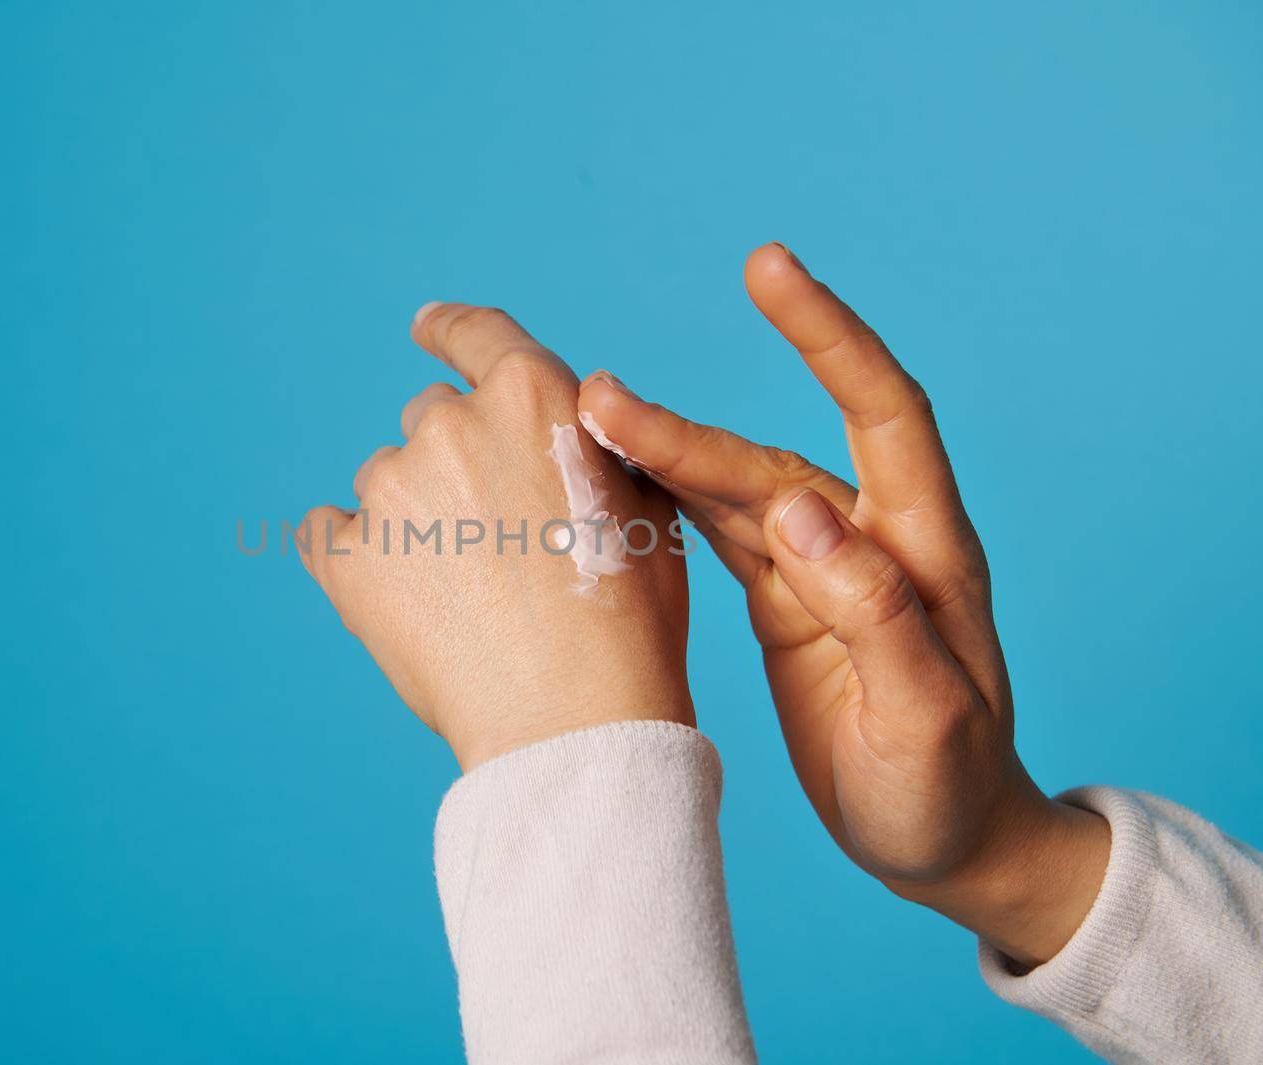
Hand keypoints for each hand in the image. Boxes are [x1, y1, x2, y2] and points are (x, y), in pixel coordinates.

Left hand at [299, 303, 693, 771]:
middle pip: (434, 417)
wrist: (573, 718)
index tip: (426, 325)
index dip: (449, 328)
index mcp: (529, 397)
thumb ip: (596, 442)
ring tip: (464, 592)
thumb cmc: (628, 620)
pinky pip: (328, 533)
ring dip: (414, 515)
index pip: (476, 334)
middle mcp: (449, 424)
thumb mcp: (646, 505)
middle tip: (498, 538)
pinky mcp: (344, 558)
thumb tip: (575, 416)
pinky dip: (354, 555)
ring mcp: (390, 490)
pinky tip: (398, 599)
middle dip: (458, 460)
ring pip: (387, 480)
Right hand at [575, 244, 1108, 966]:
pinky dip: (665, 496)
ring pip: (732, 485)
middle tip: (596, 398)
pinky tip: (611, 473)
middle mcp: (870, 536)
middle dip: (687, 427)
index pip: (884, 410)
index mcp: (925, 548)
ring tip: (584, 418)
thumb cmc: (947, 788)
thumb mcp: (927, 718)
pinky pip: (716, 527)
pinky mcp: (782, 594)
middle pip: (772, 454)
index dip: (828, 334)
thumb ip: (876, 613)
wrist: (944, 839)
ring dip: (663, 451)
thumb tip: (798, 511)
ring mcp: (820, 563)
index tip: (767, 268)